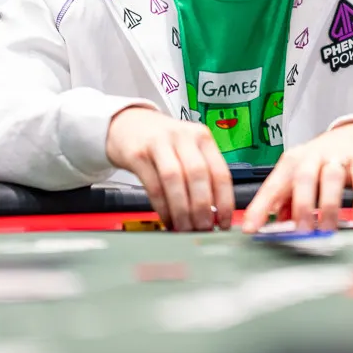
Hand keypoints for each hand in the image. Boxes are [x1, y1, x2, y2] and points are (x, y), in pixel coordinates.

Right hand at [105, 106, 233, 231]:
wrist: (128, 124)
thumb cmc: (163, 142)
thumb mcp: (188, 148)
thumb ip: (203, 174)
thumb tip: (216, 212)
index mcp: (202, 137)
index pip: (220, 172)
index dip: (224, 201)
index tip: (223, 222)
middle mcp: (183, 137)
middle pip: (198, 175)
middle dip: (202, 207)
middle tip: (203, 228)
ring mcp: (159, 143)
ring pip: (175, 180)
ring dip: (181, 209)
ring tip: (184, 228)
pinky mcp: (137, 154)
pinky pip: (153, 185)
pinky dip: (162, 207)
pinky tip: (167, 219)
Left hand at [242, 122, 352, 232]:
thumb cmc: (323, 161)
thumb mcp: (301, 176)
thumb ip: (288, 202)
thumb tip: (276, 228)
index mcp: (292, 161)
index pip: (273, 185)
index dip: (260, 207)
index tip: (251, 229)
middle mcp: (313, 156)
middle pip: (303, 177)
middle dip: (301, 206)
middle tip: (302, 232)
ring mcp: (339, 157)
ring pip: (332, 178)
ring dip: (329, 207)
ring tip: (327, 230)